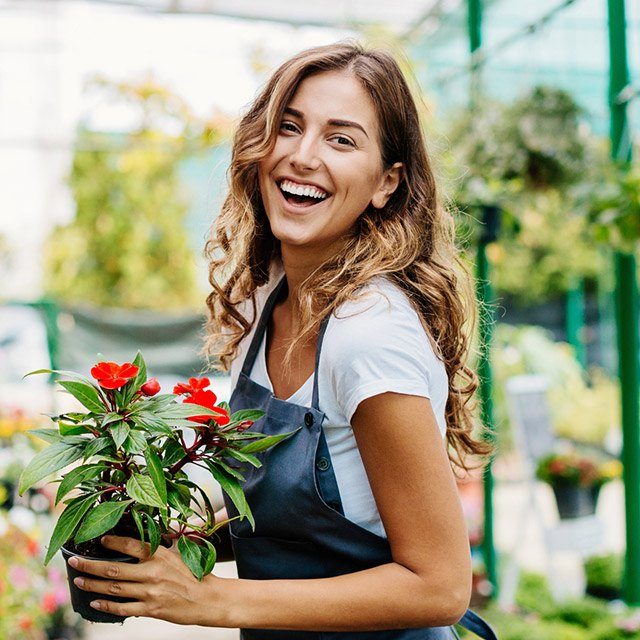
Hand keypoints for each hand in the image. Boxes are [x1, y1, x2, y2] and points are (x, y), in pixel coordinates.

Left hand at [67, 535, 219, 623]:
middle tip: (73, 561)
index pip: (131, 544)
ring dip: (93, 584)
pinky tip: (95, 602)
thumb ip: (160, 546)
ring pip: (114, 588)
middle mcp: (152, 572)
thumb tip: (143, 536)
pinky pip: (123, 608)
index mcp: (160, 554)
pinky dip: (106, 606)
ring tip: (79, 580)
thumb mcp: (179, 552)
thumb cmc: (194, 573)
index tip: (98, 539)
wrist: (207, 598)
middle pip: (114, 568)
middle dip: (90, 564)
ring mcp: (150, 591)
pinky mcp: (151, 609)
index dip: (112, 541)